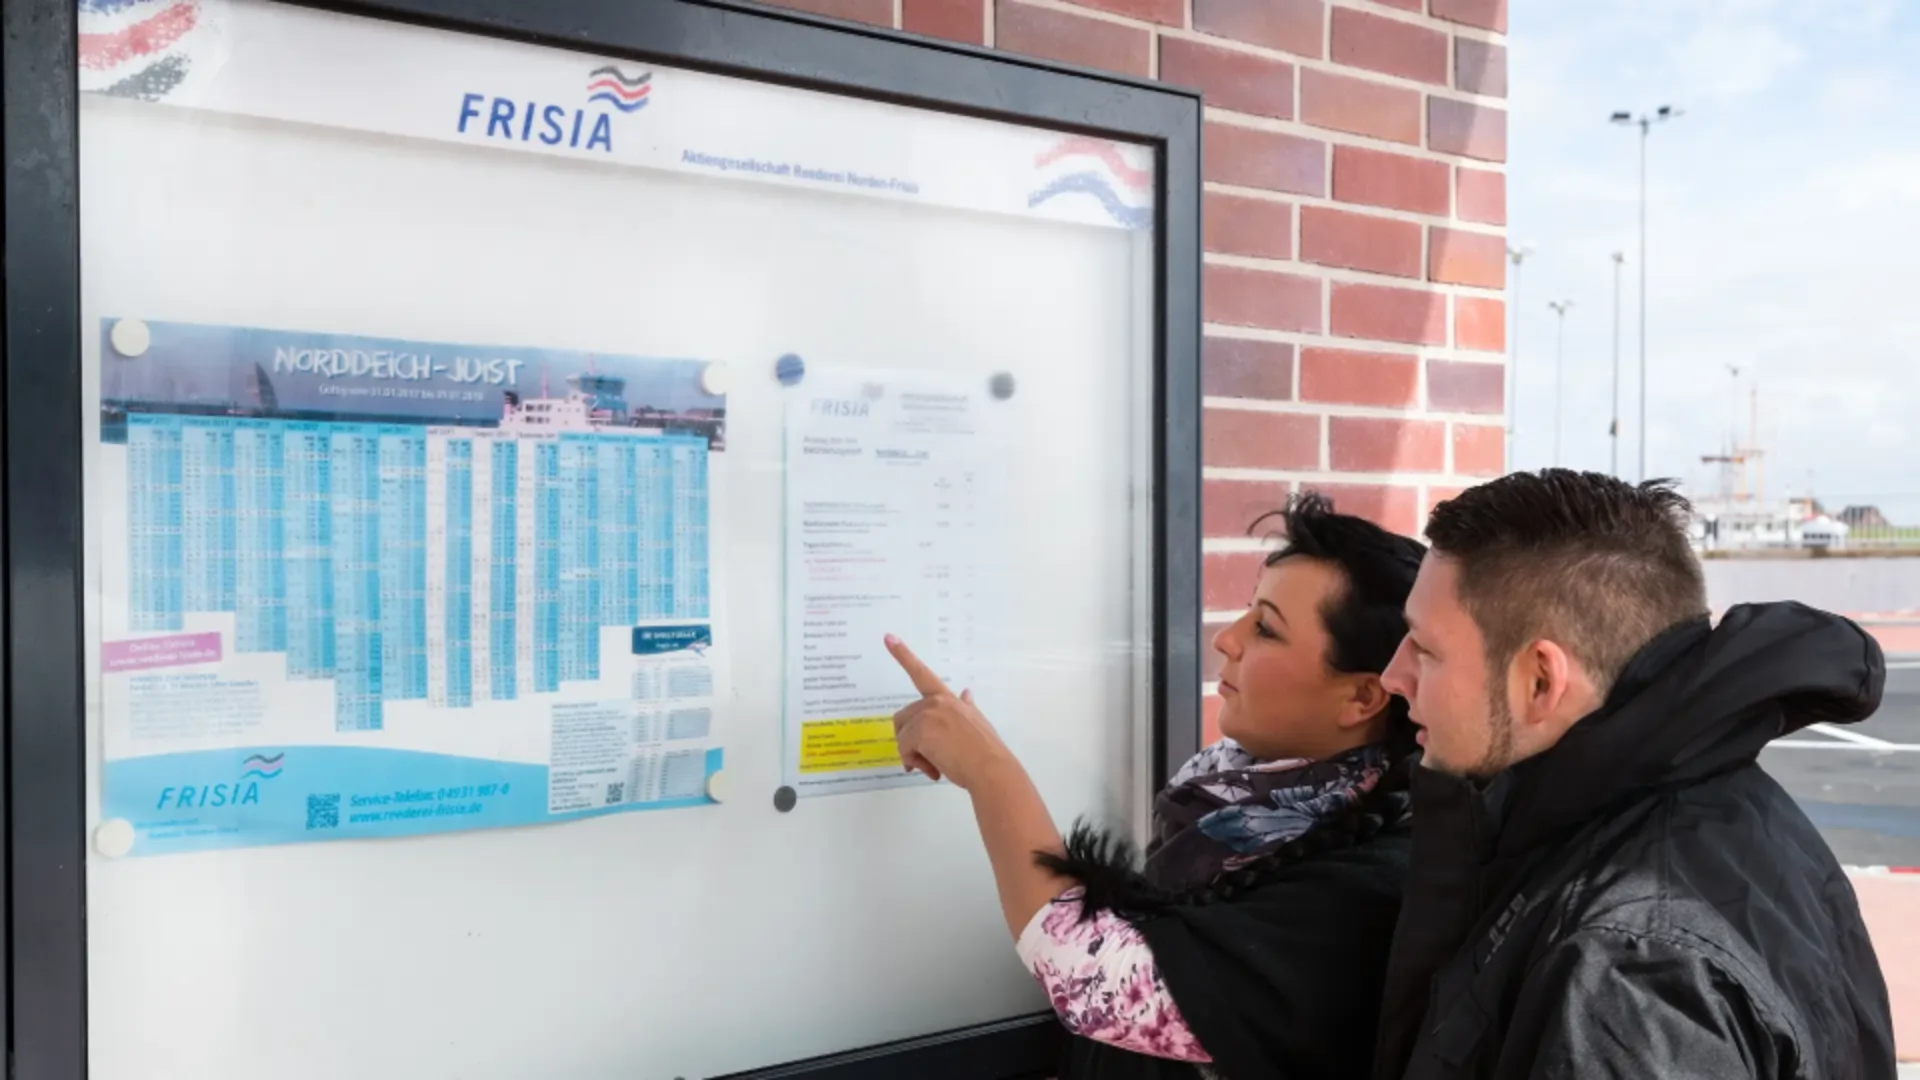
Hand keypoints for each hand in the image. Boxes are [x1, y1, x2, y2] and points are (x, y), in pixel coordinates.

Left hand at [886, 635, 1016, 791]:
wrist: (991, 769)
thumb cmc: (985, 751)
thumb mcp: (977, 723)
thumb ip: (966, 707)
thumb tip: (966, 693)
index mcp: (948, 700)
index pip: (923, 674)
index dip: (903, 655)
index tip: (888, 637)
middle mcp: (936, 702)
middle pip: (903, 719)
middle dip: (909, 741)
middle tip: (926, 760)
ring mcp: (928, 715)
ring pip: (903, 736)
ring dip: (912, 754)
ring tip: (933, 767)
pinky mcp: (921, 731)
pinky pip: (904, 748)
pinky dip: (913, 762)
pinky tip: (933, 770)